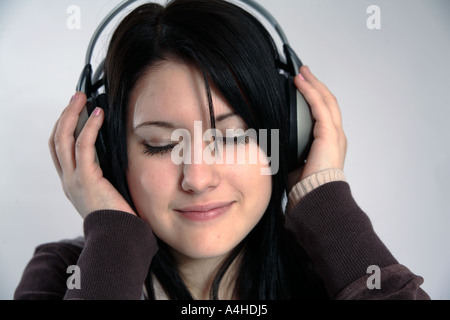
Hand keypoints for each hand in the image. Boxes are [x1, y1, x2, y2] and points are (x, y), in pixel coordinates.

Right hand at [49, 92, 135, 218]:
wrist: (120, 235)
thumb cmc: (120, 215)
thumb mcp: (109, 190)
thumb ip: (106, 172)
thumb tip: (116, 150)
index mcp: (72, 182)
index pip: (59, 149)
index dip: (64, 127)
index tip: (77, 110)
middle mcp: (68, 180)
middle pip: (56, 140)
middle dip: (65, 115)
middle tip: (77, 97)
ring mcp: (74, 180)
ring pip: (63, 139)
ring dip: (72, 115)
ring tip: (82, 98)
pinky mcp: (86, 180)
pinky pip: (83, 147)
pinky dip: (89, 127)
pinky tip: (98, 114)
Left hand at [287, 66, 346, 190]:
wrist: (315, 198)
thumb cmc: (305, 188)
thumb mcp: (295, 165)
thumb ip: (290, 152)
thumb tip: (273, 146)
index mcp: (328, 144)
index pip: (323, 114)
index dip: (314, 99)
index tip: (302, 87)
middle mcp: (335, 136)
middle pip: (328, 102)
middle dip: (315, 86)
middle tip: (303, 73)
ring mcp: (335, 134)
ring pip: (326, 101)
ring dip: (313, 84)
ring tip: (302, 72)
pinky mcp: (329, 134)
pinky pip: (320, 106)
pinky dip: (310, 92)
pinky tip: (301, 83)